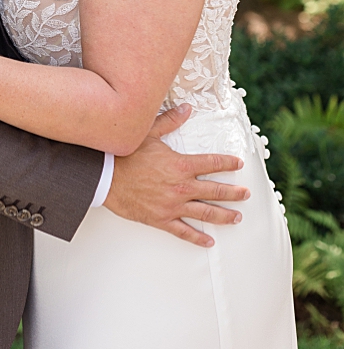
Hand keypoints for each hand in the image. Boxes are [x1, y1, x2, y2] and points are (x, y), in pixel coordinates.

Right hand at [104, 104, 249, 246]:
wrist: (104, 177)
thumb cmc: (123, 155)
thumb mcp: (147, 134)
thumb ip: (170, 121)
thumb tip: (186, 108)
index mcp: (181, 165)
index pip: (213, 163)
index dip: (228, 163)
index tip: (237, 164)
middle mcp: (181, 187)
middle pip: (216, 191)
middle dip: (234, 193)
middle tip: (245, 194)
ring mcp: (173, 205)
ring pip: (206, 213)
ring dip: (225, 215)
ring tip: (237, 217)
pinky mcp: (161, 219)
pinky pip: (184, 231)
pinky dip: (197, 238)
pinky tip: (208, 240)